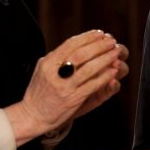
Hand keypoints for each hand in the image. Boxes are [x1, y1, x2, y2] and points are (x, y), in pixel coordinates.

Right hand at [5, 30, 127, 144]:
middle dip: (99, 46)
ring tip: (115, 53)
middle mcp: (55, 73)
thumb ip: (57, 57)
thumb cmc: (39, 91)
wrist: (33, 115)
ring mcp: (64, 86)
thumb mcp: (43, 69)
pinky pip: (92, 85)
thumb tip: (76, 44)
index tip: (100, 33)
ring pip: (89, 69)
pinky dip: (104, 77)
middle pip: (81, 54)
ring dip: (105, 59)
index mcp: (48, 63)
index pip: (70, 44)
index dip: (88, 37)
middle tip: (111, 41)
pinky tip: (113, 71)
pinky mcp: (72, 99)